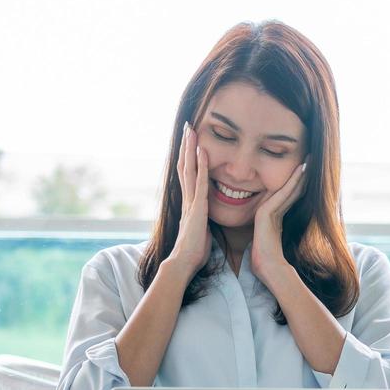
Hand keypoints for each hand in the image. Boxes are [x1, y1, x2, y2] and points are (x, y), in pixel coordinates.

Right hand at [166, 122, 210, 276]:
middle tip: (187, 127)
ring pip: (188, 169)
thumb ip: (202, 220)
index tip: (189, 142)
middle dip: (186, 146)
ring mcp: (191, 202)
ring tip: (191, 130)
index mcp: (189, 204)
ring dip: (190, 149)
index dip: (188, 158)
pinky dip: (200, 165)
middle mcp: (187, 199)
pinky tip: (202, 151)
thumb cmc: (193, 252)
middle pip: (184, 166)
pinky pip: (199, 182)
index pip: (187, 175)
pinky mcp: (197, 207)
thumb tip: (206, 219)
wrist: (183, 263)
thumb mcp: (201, 231)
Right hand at [250, 160, 307, 287]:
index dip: (298, 183)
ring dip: (297, 174)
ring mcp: (265, 211)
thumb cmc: (273, 258)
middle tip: (309, 158)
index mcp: (273, 218)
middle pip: (287, 189)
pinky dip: (292, 182)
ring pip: (285, 188)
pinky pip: (281, 194)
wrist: (267, 267)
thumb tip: (296, 230)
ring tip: (306, 160)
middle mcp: (269, 211)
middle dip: (299, 174)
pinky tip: (301, 172)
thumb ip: (284, 232)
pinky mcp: (264, 213)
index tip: (308, 169)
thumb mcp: (281, 241)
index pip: (288, 196)